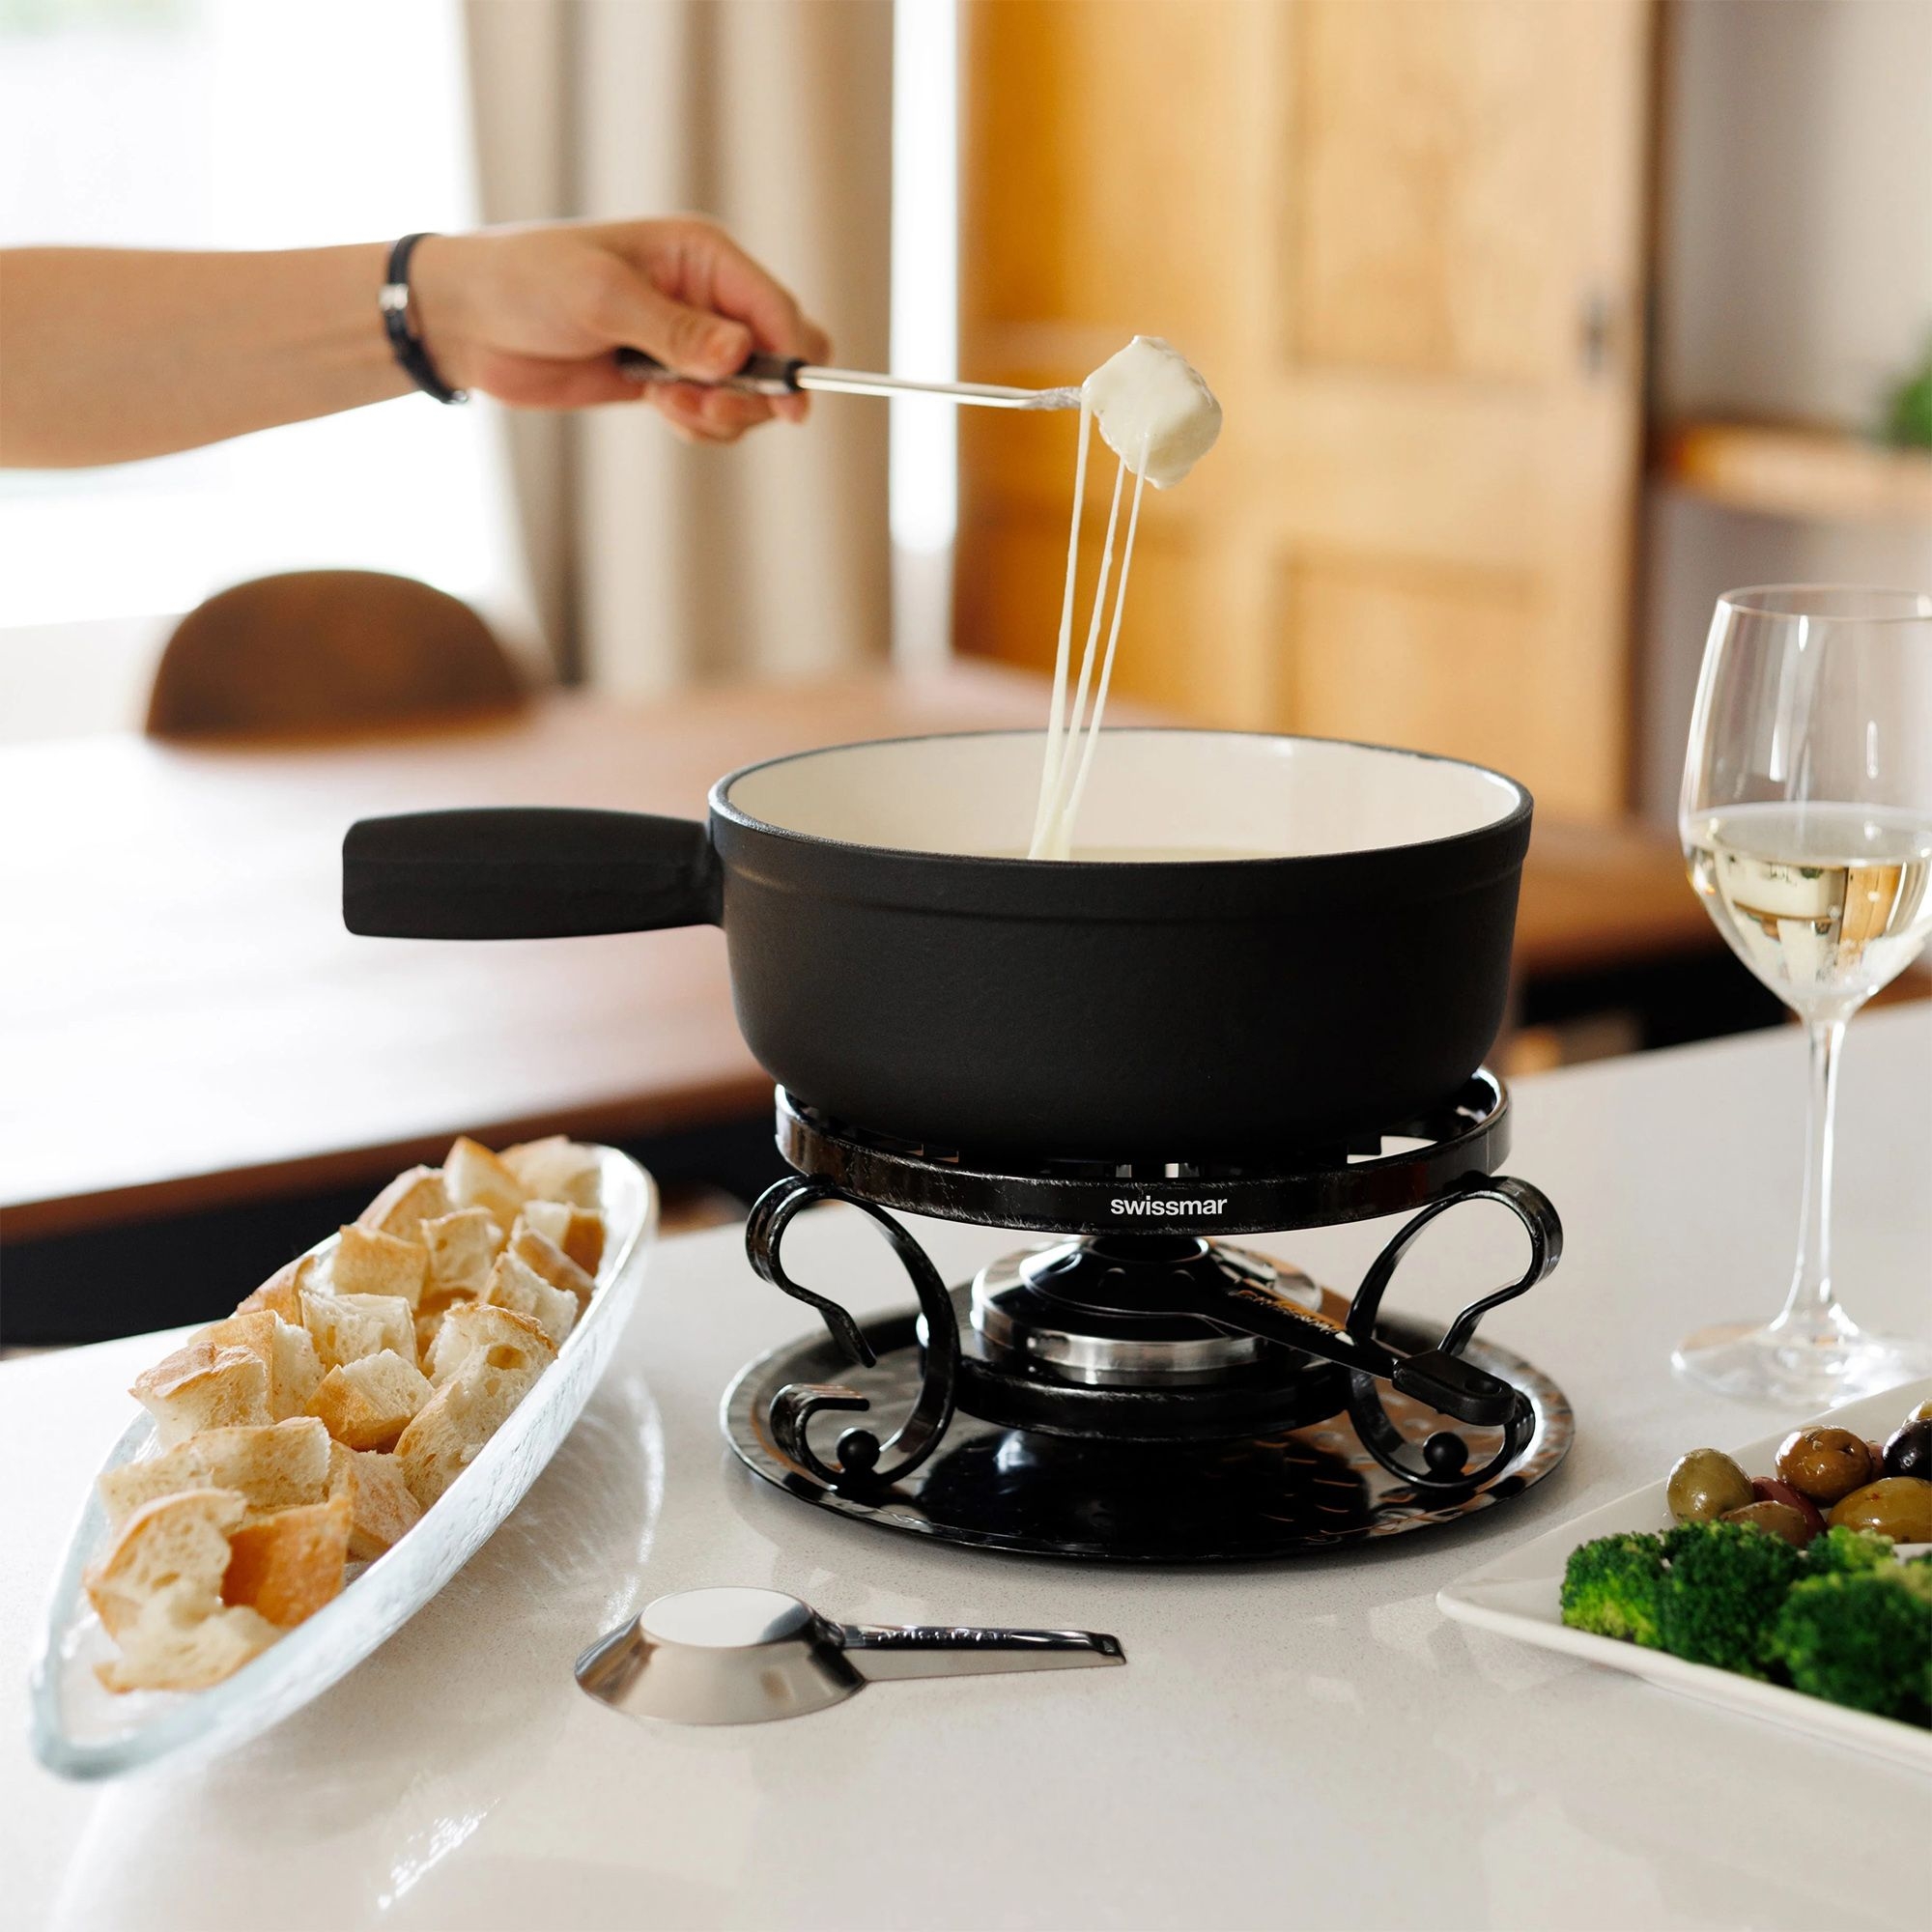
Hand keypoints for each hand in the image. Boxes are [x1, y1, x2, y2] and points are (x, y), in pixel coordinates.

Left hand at [408, 220, 830, 442]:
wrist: (469, 320)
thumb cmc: (526, 281)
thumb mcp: (601, 297)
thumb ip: (675, 330)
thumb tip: (740, 355)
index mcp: (700, 255)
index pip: (774, 307)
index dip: (791, 356)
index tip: (790, 406)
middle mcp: (705, 296)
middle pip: (779, 353)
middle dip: (759, 393)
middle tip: (708, 408)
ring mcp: (689, 342)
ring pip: (751, 393)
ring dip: (723, 414)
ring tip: (668, 406)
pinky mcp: (667, 381)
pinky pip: (714, 414)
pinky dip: (701, 426)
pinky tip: (662, 411)